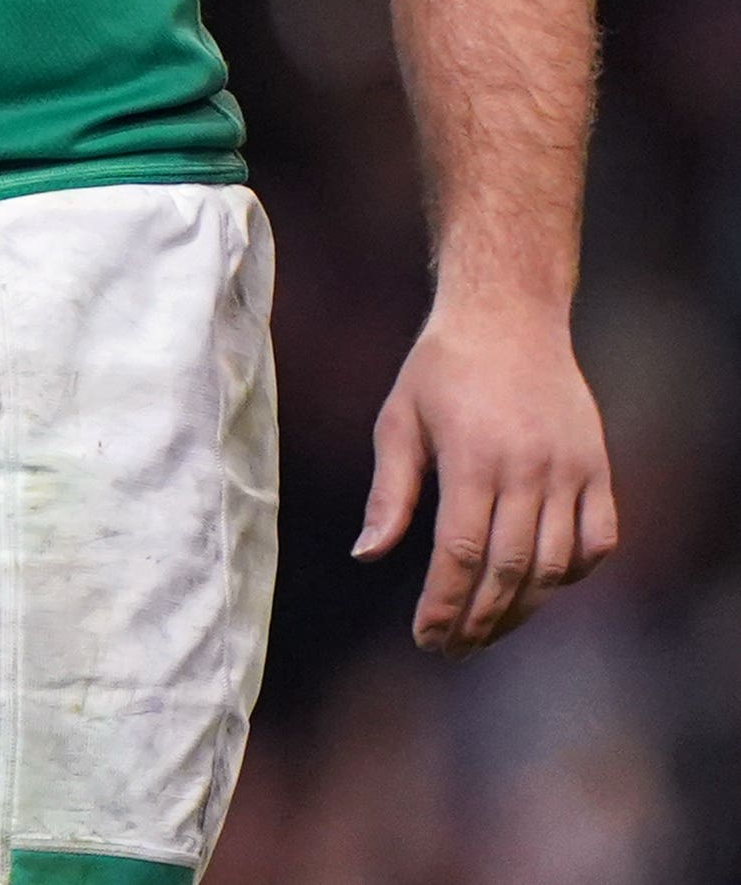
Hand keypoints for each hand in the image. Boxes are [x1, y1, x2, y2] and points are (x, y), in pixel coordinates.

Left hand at [355, 292, 616, 654]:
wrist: (508, 317)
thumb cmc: (440, 370)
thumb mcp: (398, 421)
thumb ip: (388, 493)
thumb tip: (368, 554)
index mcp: (472, 458)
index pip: (460, 555)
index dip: (444, 604)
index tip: (426, 637)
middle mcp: (529, 469)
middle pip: (509, 570)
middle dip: (479, 620)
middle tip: (451, 649)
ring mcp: (571, 470)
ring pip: (555, 564)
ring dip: (522, 609)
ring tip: (487, 632)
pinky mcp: (598, 468)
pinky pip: (598, 539)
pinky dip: (575, 573)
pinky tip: (541, 587)